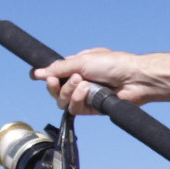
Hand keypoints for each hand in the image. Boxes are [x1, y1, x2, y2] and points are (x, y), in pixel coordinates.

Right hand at [38, 47, 156, 114]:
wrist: (133, 78)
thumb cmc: (112, 64)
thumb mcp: (81, 60)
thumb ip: (58, 68)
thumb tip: (37, 72)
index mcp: (77, 68)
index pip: (54, 75)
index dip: (46, 76)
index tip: (36, 76)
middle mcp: (79, 83)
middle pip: (55, 91)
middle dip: (54, 85)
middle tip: (55, 80)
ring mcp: (84, 96)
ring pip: (62, 101)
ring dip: (68, 91)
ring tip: (81, 81)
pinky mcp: (90, 108)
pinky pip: (74, 108)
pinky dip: (77, 99)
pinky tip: (86, 90)